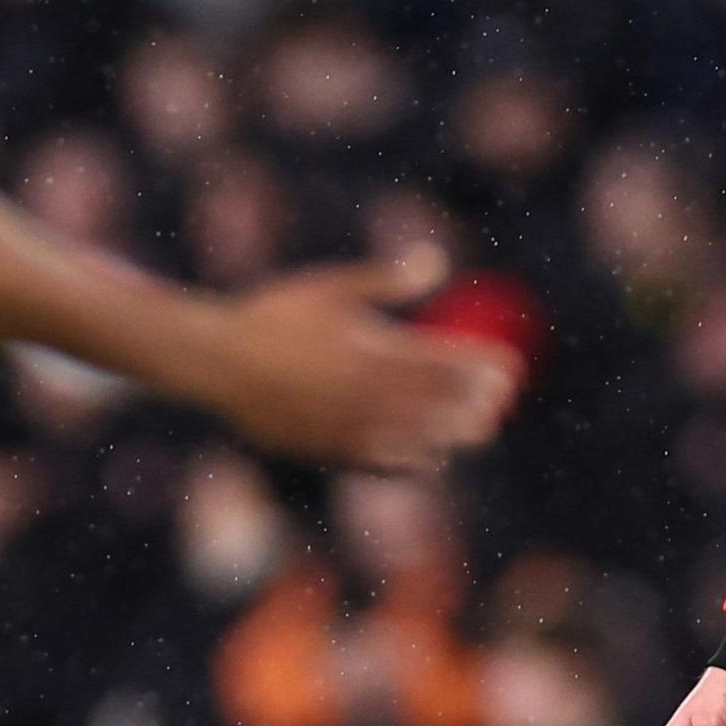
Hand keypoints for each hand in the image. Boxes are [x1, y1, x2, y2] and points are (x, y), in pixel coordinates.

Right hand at [200, 247, 516, 469]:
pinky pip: (392, 466)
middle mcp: (369, 395)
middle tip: (500, 399)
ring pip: (427, 442)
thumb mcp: (330, 287)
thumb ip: (386, 279)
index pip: (449, 363)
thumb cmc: (273, 316)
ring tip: (476, 426)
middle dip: (481, 404)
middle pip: (447, 408)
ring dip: (455, 434)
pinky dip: (419, 458)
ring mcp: (353, 429)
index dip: (486, 367)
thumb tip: (437, 259)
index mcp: (373, 350)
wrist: (215, 364)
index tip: (510, 366)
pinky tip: (431, 451)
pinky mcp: (335, 454)